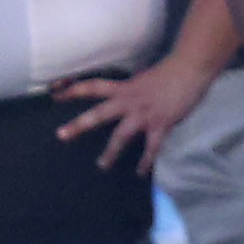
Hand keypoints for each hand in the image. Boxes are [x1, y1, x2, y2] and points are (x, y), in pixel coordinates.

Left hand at [53, 54, 216, 173]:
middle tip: (60, 135)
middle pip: (99, 113)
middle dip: (79, 125)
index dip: (72, 90)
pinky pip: (150, 148)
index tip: (54, 95)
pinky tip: (140, 173)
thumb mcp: (140, 79)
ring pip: (121, 136)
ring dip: (110, 153)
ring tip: (101, 166)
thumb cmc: (166, 73)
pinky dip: (145, 161)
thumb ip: (128, 90)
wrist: (189, 70)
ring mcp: (144, 114)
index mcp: (122, 88)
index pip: (91, 87)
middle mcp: (129, 101)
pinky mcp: (161, 124)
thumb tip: (120, 95)